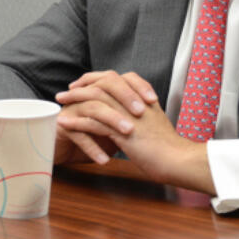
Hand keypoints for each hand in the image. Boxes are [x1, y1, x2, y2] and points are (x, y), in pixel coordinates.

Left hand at [55, 70, 213, 193]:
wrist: (178, 160)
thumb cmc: (167, 147)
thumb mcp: (153, 123)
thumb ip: (140, 114)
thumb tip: (127, 114)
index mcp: (142, 97)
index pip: (115, 78)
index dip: (97, 79)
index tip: (83, 84)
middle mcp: (135, 101)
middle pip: (103, 83)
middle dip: (82, 85)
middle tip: (66, 91)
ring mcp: (128, 114)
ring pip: (95, 99)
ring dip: (75, 100)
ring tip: (60, 103)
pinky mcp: (122, 131)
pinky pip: (93, 122)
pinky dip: (77, 121)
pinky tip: (65, 122)